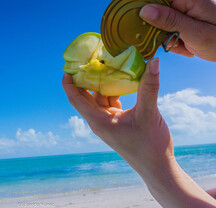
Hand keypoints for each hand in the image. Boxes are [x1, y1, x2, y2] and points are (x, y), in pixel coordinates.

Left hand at [62, 58, 172, 173]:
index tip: (68, 67)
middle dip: (84, 78)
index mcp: (98, 120)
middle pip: (85, 96)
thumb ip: (149, 87)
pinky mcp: (117, 122)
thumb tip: (153, 61)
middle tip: (87, 58)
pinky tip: (121, 79)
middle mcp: (99, 120)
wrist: (158, 167)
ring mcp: (108, 121)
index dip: (69, 83)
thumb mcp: (148, 113)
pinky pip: (110, 102)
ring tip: (105, 63)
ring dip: (102, 83)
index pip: (75, 99)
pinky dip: (113, 90)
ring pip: (99, 98)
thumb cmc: (149, 145)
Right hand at [139, 0, 215, 61]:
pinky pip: (172, 22)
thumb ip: (169, 20)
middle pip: (156, 1)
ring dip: (165, 33)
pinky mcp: (190, 14)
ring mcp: (189, 5)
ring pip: (162, 15)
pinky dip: (173, 36)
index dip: (144, 1)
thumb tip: (144, 10)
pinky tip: (186, 45)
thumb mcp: (196, 34)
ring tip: (181, 45)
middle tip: (165, 40)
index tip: (143, 22)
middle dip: (155, 23)